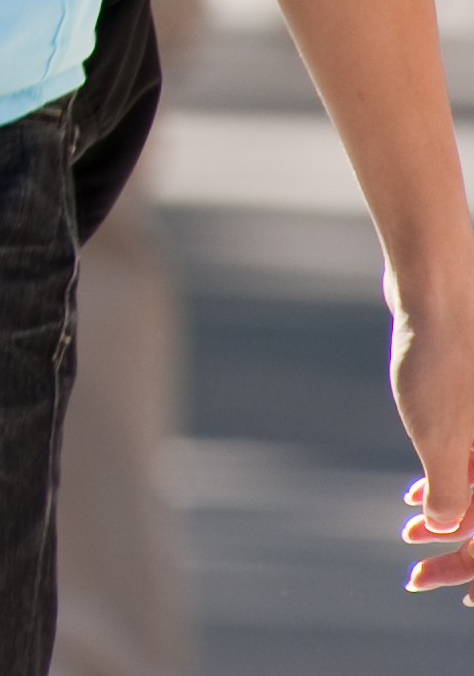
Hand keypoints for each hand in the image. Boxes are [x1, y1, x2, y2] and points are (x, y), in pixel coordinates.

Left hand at [396, 267, 473, 597]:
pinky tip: (416, 492)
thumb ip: (450, 489)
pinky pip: (473, 454)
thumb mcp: (440, 435)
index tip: (455, 593)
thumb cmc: (441, 358)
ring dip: (452, 511)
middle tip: (422, 576)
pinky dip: (449, 478)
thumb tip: (445, 527)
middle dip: (463, 541)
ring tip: (411, 530)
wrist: (436, 284)